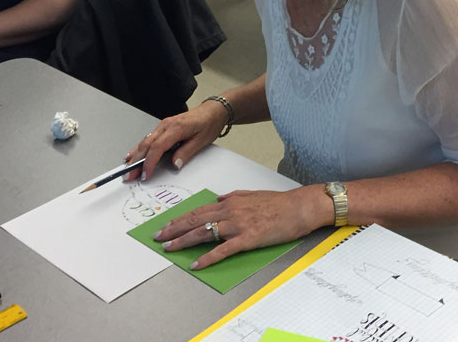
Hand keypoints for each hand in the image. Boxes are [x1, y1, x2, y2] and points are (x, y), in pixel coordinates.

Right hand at [123, 101, 227, 181]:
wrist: (213, 111)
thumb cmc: (208, 124)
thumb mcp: (201, 141)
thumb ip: (186, 153)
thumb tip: (174, 165)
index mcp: (175, 128)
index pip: (157, 147)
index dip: (149, 162)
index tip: (145, 174)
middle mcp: (166, 125)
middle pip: (146, 145)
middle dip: (136, 162)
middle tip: (129, 176)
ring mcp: (163, 125)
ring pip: (145, 141)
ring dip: (136, 156)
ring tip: (128, 169)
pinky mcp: (164, 127)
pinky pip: (148, 138)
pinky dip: (140, 148)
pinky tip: (133, 154)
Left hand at [153, 186, 329, 269]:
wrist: (299, 207)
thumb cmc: (279, 203)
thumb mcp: (252, 194)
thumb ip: (234, 197)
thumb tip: (219, 199)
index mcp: (230, 201)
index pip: (198, 210)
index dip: (180, 218)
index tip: (166, 225)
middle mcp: (230, 210)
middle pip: (195, 220)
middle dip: (173, 229)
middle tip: (158, 237)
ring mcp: (237, 224)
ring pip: (203, 232)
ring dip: (183, 241)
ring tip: (169, 248)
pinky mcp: (247, 238)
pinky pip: (222, 249)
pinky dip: (207, 257)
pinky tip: (196, 264)